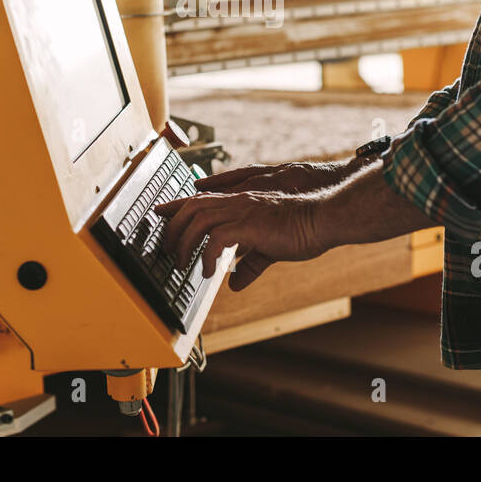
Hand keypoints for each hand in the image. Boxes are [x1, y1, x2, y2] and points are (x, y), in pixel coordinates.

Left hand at [157, 162, 428, 290]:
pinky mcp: (249, 225)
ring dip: (183, 243)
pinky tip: (208, 272)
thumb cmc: (300, 230)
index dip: (175, 205)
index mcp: (239, 203)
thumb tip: (236, 282)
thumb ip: (250, 264)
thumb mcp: (269, 249)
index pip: (198, 199)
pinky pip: (216, 239)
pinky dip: (206, 256)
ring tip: (182, 263)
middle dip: (172, 228)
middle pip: (190, 207)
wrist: (322, 218)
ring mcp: (241, 211)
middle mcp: (236, 202)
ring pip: (197, 220)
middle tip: (167, 251)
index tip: (158, 213)